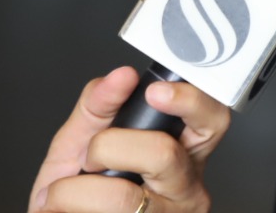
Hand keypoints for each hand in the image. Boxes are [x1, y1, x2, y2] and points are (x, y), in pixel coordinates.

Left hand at [30, 66, 231, 212]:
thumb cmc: (77, 186)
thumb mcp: (82, 137)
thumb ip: (98, 103)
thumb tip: (122, 76)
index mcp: (183, 151)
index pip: (212, 120)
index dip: (191, 102)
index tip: (155, 92)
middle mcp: (187, 188)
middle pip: (165, 154)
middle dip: (109, 147)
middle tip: (89, 158)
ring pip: (122, 196)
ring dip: (75, 190)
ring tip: (62, 192)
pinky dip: (68, 207)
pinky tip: (66, 209)